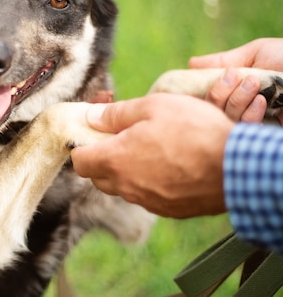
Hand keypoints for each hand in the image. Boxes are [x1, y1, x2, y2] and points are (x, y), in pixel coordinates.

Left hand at [70, 94, 233, 218]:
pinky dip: (148, 182)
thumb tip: (91, 117)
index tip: (92, 134)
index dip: (80, 146)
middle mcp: (126, 186)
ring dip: (125, 170)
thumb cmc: (194, 131)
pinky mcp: (169, 210)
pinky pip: (147, 196)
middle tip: (120, 138)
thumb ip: (116, 113)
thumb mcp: (153, 106)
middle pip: (97, 176)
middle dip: (101, 157)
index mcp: (115, 160)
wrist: (237, 167)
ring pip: (122, 187)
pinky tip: (168, 165)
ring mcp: (147, 201)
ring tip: (148, 149)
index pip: (79, 160)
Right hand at [189, 38, 282, 122]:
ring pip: (225, 118)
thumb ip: (222, 61)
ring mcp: (248, 120)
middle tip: (234, 75)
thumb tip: (191, 63)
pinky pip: (243, 128)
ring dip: (236, 100)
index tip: (194, 81)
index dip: (195, 91)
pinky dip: (249, 114)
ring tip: (254, 83)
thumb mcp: (255, 53)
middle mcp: (237, 106)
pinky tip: (261, 101)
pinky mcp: (258, 131)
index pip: (204, 96)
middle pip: (210, 110)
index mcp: (232, 88)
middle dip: (218, 92)